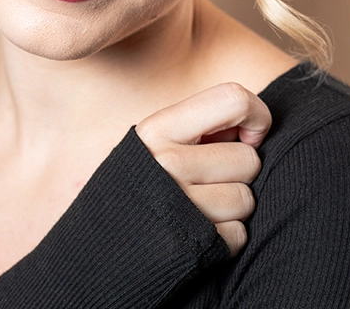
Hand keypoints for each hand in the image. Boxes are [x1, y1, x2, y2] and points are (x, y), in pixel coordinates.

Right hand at [135, 82, 271, 255]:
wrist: (93, 249)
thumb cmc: (137, 186)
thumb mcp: (153, 143)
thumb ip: (198, 127)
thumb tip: (253, 128)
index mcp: (159, 128)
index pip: (233, 99)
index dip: (256, 116)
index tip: (247, 136)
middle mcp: (167, 162)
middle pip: (248, 159)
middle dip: (239, 172)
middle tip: (210, 180)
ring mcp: (179, 205)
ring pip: (246, 199)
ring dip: (233, 208)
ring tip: (201, 207)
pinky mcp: (190, 245)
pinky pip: (238, 235)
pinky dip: (226, 237)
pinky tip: (199, 231)